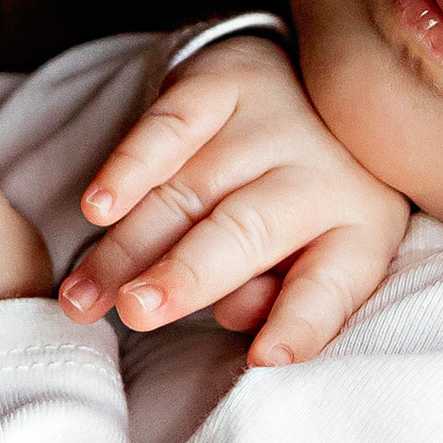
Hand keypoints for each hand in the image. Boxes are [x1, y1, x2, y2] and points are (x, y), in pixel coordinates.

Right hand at [58, 35, 409, 367]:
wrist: (322, 85)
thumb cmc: (308, 206)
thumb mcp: (325, 258)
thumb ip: (282, 301)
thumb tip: (242, 322)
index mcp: (358, 231)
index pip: (330, 287)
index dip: (298, 324)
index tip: (266, 358)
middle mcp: (321, 175)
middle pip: (248, 232)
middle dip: (187, 274)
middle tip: (137, 310)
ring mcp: (270, 124)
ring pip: (189, 191)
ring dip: (128, 245)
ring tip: (84, 297)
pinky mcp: (224, 84)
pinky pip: (171, 126)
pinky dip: (131, 165)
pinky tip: (98, 207)